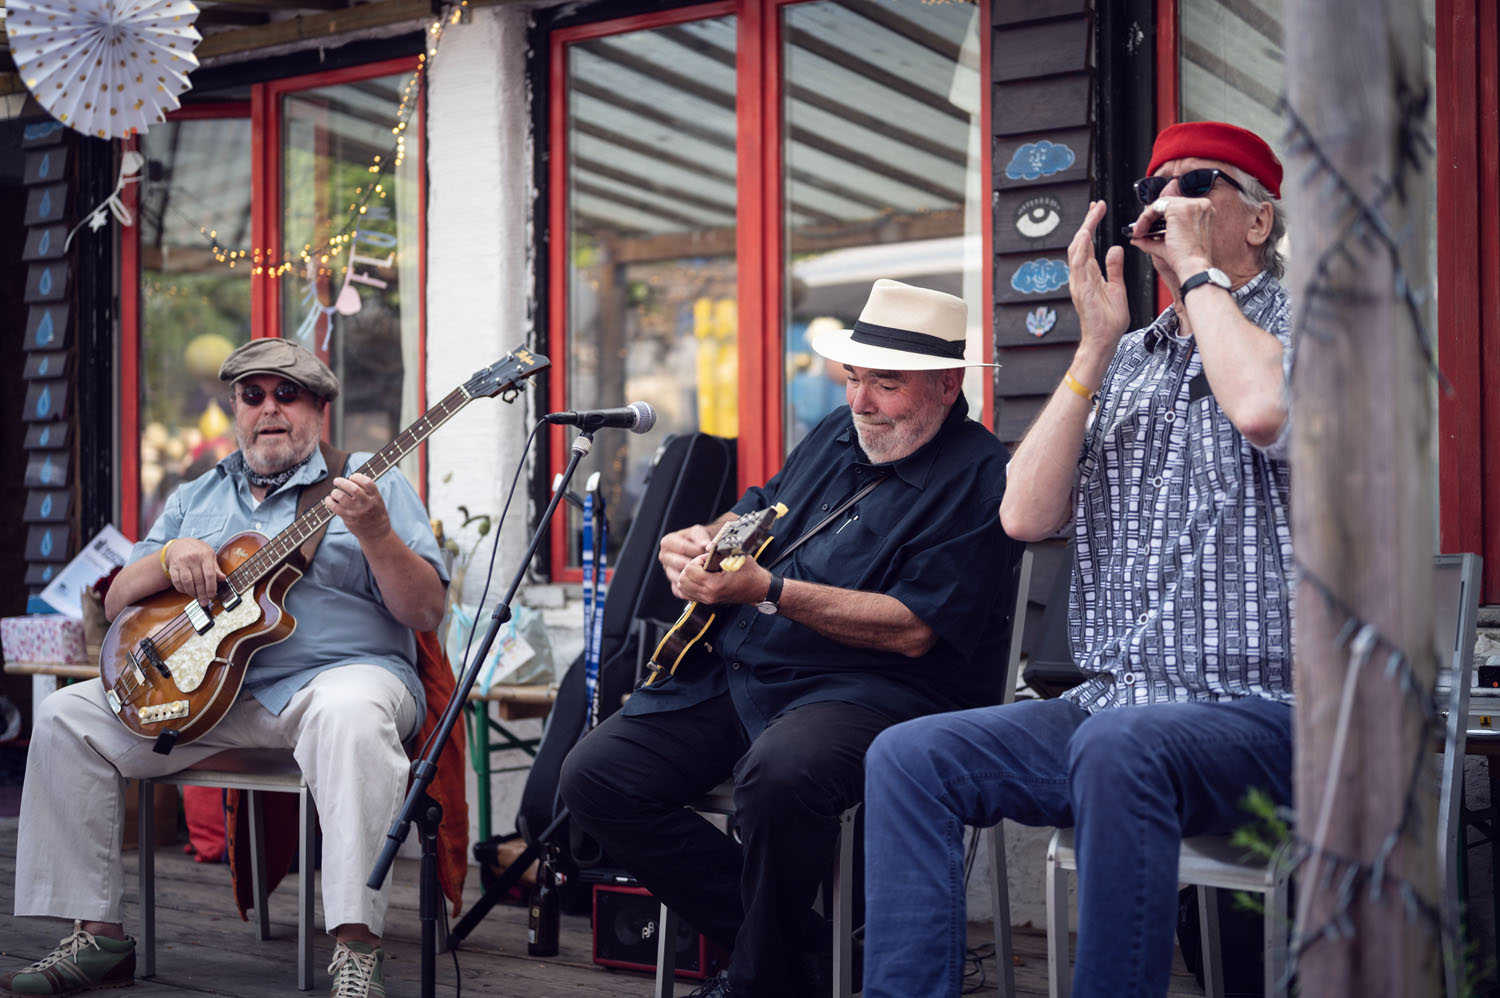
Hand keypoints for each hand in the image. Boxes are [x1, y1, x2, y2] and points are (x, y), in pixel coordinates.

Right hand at [162, 537, 223, 604]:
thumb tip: (223, 579)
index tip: (212, 595)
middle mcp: (193, 558)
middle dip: (202, 594)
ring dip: (192, 592)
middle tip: (204, 602)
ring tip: (196, 597)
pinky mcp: (173, 567)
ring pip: (187, 582)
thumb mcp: (210, 556)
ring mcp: (181, 562)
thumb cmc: (198, 552)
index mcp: (205, 555)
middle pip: (199, 580)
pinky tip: (187, 591)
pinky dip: (182, 589)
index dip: (211, 587)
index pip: (210, 574)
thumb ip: (216, 568)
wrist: (180, 544)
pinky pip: (176, 582)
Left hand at [324, 474, 391, 542]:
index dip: (357, 476)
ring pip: (341, 497)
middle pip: (353, 488)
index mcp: (375, 497)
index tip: (352, 477)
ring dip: (335, 492)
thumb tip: (350, 479)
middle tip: (337, 481)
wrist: (376, 533)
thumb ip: (367, 491)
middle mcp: (366, 504)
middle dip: (342, 482)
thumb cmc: (375, 514)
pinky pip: (334, 507)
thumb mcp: (377, 500)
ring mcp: (356, 511)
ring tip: (335, 492)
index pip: (367, 483)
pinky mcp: (347, 518)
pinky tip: (329, 500)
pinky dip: (329, 501)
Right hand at [659, 523, 714, 598]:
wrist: (698, 547)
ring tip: (705, 573)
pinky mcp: (673, 584)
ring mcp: (668, 572)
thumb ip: (702, 537)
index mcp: (667, 542)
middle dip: (696, 564)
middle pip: (680, 564)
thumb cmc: (696, 539)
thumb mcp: (698, 532)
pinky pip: (681, 590)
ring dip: (694, 577)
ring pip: (680, 578)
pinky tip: (701, 583)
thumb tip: (707, 546)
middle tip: (708, 563)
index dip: (696, 550)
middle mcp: (664, 557)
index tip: (707, 551)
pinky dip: (692, 589)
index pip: (681, 548)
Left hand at [677, 554, 770, 606]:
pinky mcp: (707, 601)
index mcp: (714, 584)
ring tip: (701, 570)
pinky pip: (687, 594)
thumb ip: (720, 549)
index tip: (707, 558)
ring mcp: (707, 599)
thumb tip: (708, 545)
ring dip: (688, 576)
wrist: (758, 588)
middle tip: (703, 564)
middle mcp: (708, 594)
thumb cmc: (749, 572)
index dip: (697, 560)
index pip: (689, 570)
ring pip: (682, 587)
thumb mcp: (737, 556)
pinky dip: (688, 584)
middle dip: (690, 567)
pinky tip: (699, 578)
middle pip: (682, 579)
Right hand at [1068, 202, 1131, 356]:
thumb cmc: (1109, 320)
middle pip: (1080, 242)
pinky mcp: (1081, 290)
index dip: (1091, 225)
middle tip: (1096, 205)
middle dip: (1087, 222)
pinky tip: (1086, 237)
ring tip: (1093, 214)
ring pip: (1076, 250)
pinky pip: (1078, 266)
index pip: (1087, 244)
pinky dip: (1081, 250)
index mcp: (1089, 274)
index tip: (1097, 209)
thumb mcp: (1117, 288)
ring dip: (1084, 230)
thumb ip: (1114, 268)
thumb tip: (1116, 248)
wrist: (1104, 340)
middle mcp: (1080, 276)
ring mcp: (1079, 282)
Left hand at [1134, 194, 1214, 282]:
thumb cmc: (1187, 259)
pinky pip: (1156, 208)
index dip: (1159, 215)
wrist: (1193, 267)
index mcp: (1203, 212)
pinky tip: (1140, 230)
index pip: (1176, 206)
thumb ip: (1151, 240)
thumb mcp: (1168, 245)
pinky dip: (1145, 218)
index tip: (1147, 226)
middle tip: (1138, 230)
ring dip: (1146, 218)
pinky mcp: (1180, 209)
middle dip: (1150, 216)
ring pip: (1161, 204)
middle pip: (1168, 203)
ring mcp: (1192, 205)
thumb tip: (1136, 239)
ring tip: (1139, 232)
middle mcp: (1202, 205)